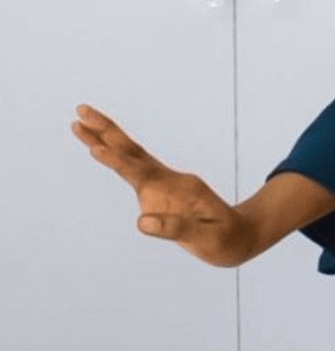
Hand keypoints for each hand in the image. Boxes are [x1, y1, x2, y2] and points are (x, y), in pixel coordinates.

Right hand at [71, 103, 252, 267]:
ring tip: (78, 124)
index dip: (118, 162)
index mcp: (180, 188)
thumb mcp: (207, 238)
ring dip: (105, 140)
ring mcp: (163, 184)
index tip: (97, 149)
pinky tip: (99, 148)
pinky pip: (132, 171)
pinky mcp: (159, 191)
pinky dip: (115, 158)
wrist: (240, 235)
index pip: (142, 172)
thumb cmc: (225, 239)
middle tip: (80, 111)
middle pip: (132, 152)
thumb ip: (176, 229)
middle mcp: (169, 180)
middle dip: (106, 131)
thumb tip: (141, 222)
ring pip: (130, 157)